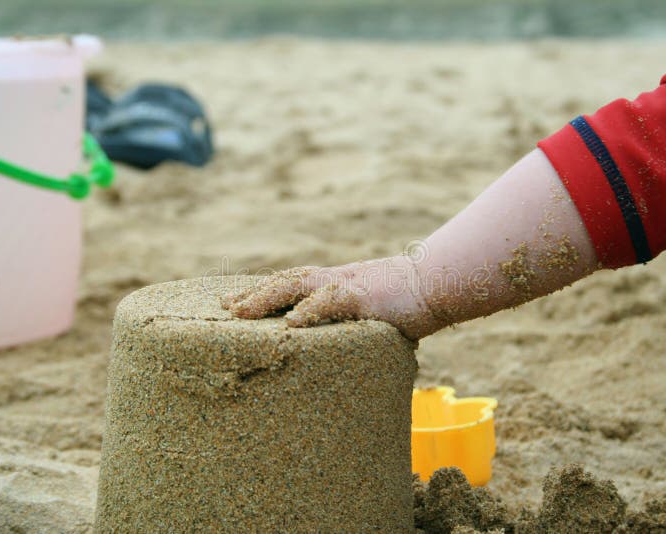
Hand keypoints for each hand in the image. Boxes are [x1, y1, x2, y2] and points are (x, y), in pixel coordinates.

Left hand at [221, 256, 444, 339]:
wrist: (440, 283)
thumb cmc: (413, 303)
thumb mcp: (377, 316)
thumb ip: (357, 329)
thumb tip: (351, 358)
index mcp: (337, 284)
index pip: (293, 285)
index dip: (265, 293)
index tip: (238, 304)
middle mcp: (335, 279)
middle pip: (285, 281)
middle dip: (254, 295)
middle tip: (225, 308)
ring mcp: (347, 284)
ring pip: (296, 284)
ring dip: (266, 298)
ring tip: (240, 313)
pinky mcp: (364, 295)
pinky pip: (331, 301)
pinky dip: (309, 311)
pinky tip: (290, 323)